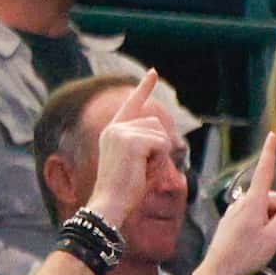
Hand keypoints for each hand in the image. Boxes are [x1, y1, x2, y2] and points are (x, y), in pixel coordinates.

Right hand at [81, 70, 178, 228]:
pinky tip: (143, 169)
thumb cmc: (125, 190)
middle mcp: (115, 127)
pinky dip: (159, 160)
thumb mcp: (138, 164)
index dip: (144, 88)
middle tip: (143, 169)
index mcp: (113, 131)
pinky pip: (162, 145)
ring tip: (141, 170)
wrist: (110, 202)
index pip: (132, 104)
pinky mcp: (130, 140)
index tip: (153, 72)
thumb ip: (147, 147)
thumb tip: (165, 138)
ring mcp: (121, 132)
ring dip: (159, 156)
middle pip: (156, 124)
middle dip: (159, 148)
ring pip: (160, 135)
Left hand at [193, 131, 275, 274]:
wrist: (220, 269)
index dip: (269, 154)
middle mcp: (243, 202)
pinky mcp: (233, 219)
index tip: (272, 136)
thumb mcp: (274, 237)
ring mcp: (236, 210)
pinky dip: (263, 223)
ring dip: (273, 219)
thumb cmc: (247, 254)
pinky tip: (258, 241)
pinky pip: (254, 215)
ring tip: (270, 240)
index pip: (264, 173)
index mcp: (254, 203)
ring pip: (264, 207)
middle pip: (272, 197)